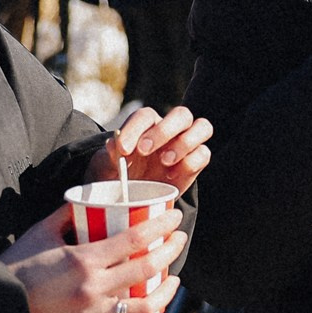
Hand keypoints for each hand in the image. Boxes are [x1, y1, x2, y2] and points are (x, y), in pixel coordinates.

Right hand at [0, 204, 183, 312]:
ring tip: (173, 277)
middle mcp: (93, 289)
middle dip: (171, 249)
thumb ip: (67, 214)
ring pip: (147, 307)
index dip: (161, 225)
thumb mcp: (40, 233)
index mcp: (83, 260)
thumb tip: (87, 198)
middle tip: (179, 238)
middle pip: (147, 268)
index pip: (134, 240)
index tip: (175, 216)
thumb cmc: (16, 267)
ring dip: (166, 291)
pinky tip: (150, 305)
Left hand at [91, 105, 213, 195]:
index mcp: (146, 125)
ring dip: (184, 143)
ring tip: (165, 162)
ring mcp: (186, 144)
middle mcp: (171, 129)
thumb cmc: (120, 176)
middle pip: (181, 114)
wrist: (133, 198)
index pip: (145, 116)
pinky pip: (204, 154)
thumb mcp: (108, 168)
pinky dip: (190, 162)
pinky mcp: (196, 162)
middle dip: (164, 131)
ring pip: (202, 127)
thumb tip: (114, 144)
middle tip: (144, 151)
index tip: (123, 149)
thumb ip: (111, 156)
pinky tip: (171, 175)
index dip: (134, 129)